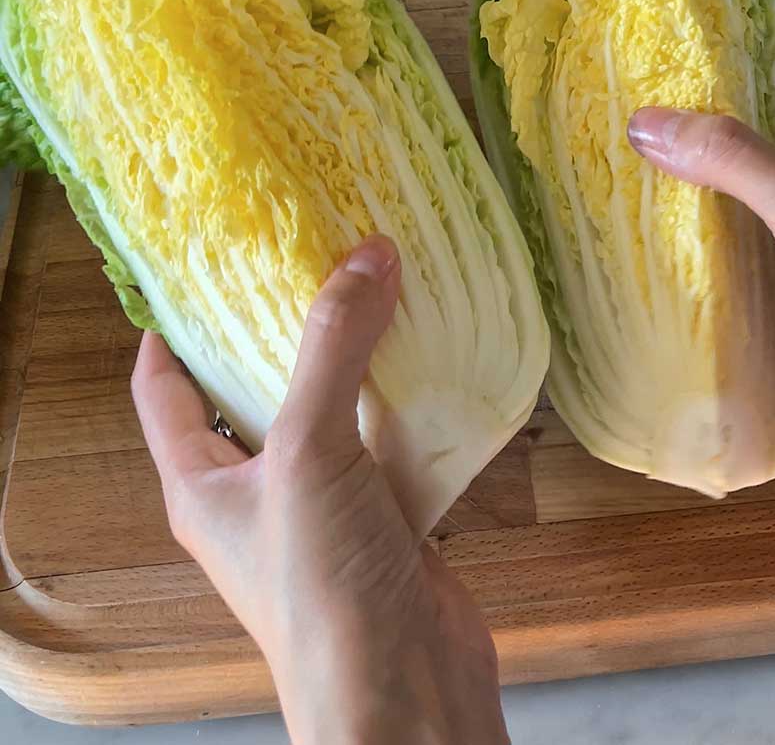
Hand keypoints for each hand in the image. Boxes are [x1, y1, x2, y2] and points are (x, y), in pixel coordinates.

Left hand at [132, 237, 508, 744]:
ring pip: (336, 409)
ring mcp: (325, 506)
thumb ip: (333, 348)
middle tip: (314, 251)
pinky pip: (393, 439)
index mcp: (205, 484)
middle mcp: (259, 492)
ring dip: (358, 355)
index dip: (176, 327)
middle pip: (259, 389)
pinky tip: (435, 349)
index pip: (165, 390)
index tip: (206, 261)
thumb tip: (368, 254)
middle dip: (285, 324)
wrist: (404, 695)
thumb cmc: (320, 590)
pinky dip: (412, 397)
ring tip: (380, 281)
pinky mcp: (388, 517)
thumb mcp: (307, 452)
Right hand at [628, 17, 774, 581]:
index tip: (728, 16)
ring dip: (716, 174)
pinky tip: (662, 235)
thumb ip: (736, 161)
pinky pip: (755, 253)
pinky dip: (713, 238)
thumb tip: (649, 121)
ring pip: (768, 195)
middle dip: (734, 106)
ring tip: (645, 150)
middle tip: (660, 86)